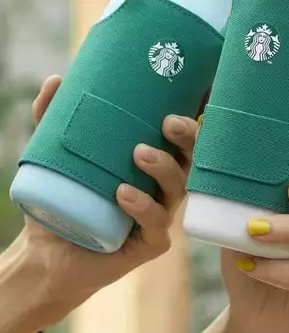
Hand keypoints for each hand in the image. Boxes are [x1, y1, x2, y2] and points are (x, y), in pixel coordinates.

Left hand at [11, 74, 198, 321]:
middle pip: (191, 158)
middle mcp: (163, 185)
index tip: (197, 95)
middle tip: (168, 123)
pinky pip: (157, 224)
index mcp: (153, 161)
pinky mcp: (150, 243)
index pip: (182, 137)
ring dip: (164, 168)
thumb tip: (57, 79)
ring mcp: (161, 213)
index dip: (196, 117)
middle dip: (188, 138)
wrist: (47, 253)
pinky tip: (123, 193)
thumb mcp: (57, 155)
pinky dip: (143, 207)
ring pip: (179, 188)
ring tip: (140, 153)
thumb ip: (54, 119)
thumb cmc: (64, 199)